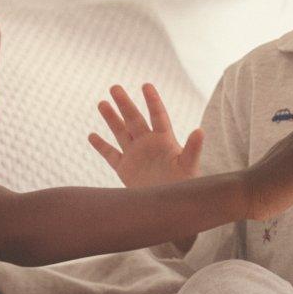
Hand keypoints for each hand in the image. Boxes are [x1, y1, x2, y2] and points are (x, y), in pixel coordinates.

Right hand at [88, 83, 203, 187]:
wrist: (170, 207)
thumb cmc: (184, 186)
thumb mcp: (189, 166)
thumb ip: (193, 149)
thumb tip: (200, 130)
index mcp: (165, 140)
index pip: (158, 115)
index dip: (152, 101)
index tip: (146, 85)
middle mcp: (148, 144)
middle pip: (134, 119)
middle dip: (125, 104)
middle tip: (114, 87)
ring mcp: (135, 155)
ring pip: (120, 132)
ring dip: (111, 118)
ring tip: (102, 103)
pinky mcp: (125, 169)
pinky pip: (111, 155)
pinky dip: (101, 146)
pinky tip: (92, 135)